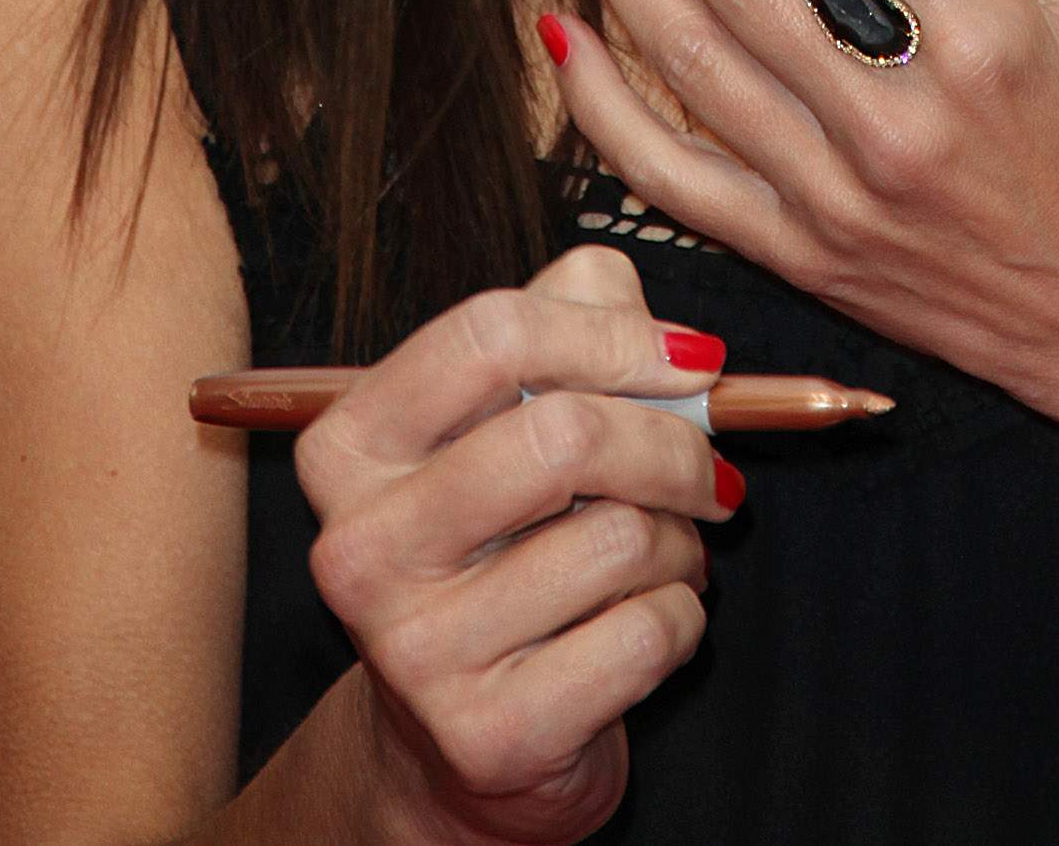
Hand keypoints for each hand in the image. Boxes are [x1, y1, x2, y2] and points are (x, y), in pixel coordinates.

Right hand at [294, 245, 734, 845]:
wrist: (460, 732)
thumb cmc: (499, 541)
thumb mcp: (507, 414)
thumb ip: (574, 321)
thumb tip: (660, 330)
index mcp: (351, 445)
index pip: (491, 334)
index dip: (613, 334)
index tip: (691, 361)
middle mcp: (360, 546)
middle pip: (563, 434)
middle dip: (672, 444)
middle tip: (707, 468)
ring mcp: (415, 651)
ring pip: (620, 539)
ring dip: (680, 540)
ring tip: (664, 552)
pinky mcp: (486, 736)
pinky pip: (645, 636)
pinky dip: (683, 616)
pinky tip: (651, 617)